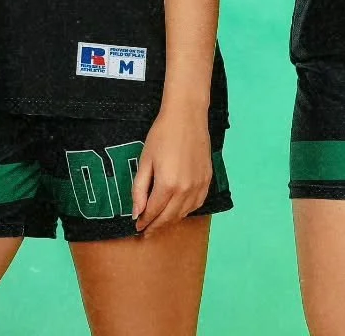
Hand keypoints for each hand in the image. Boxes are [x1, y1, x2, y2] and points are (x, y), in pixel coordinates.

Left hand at [131, 102, 211, 234]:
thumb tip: (136, 213)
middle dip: (155, 226)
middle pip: (168, 217)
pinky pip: (197, 203)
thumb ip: (139, 190)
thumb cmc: (162, 134)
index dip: (143, 222)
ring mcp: (199, 185)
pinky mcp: (208, 179)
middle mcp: (185, 189)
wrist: (187, 114)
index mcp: (167, 184)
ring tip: (160, 220)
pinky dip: (187, 210)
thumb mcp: (145, 161)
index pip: (153, 213)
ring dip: (170, 220)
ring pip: (184, 213)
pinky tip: (179, 209)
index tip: (137, 226)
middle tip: (146, 230)